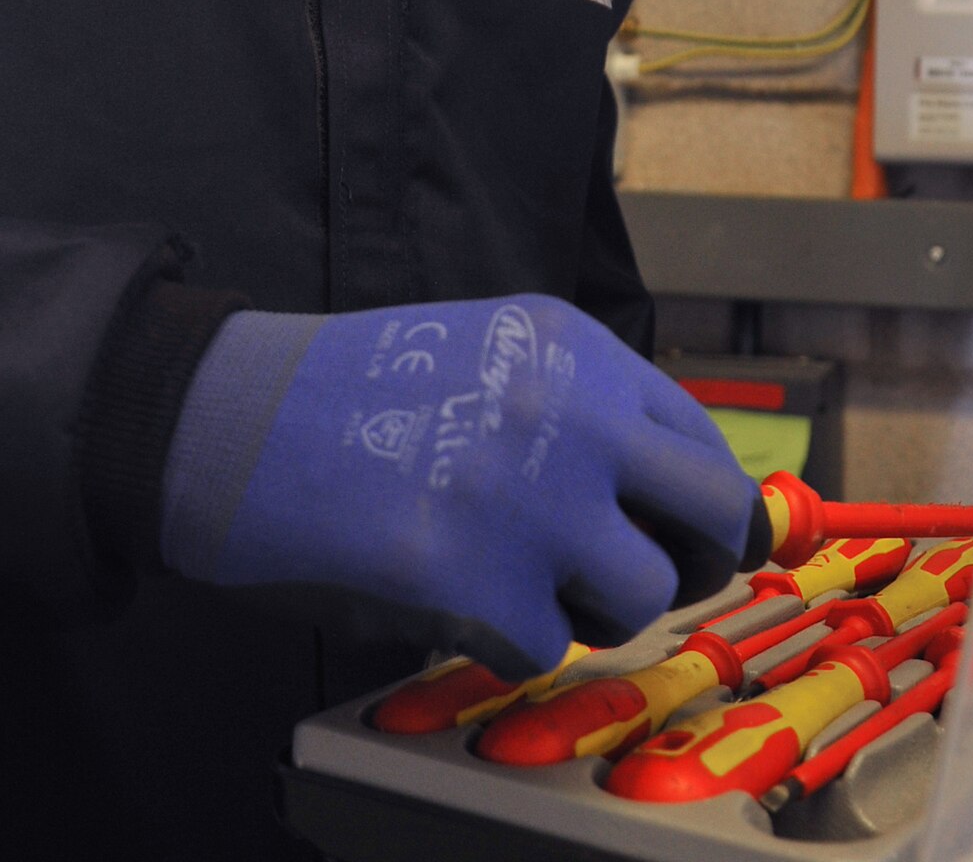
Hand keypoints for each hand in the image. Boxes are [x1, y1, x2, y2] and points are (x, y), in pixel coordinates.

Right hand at [160, 294, 765, 678]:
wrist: (239, 419)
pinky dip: (504, 637)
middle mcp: (577, 416)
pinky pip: (545, 644)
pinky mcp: (480, 581)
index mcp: (580, 352)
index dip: (705, 504)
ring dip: (590, 608)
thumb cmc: (360, 391)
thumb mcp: (498, 348)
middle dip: (692, 560)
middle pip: (712, 515)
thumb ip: (587, 403)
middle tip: (646, 576)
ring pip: (639, 595)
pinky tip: (452, 594)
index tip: (695, 537)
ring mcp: (535, 500)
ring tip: (524, 580)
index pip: (702, 444)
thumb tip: (673, 489)